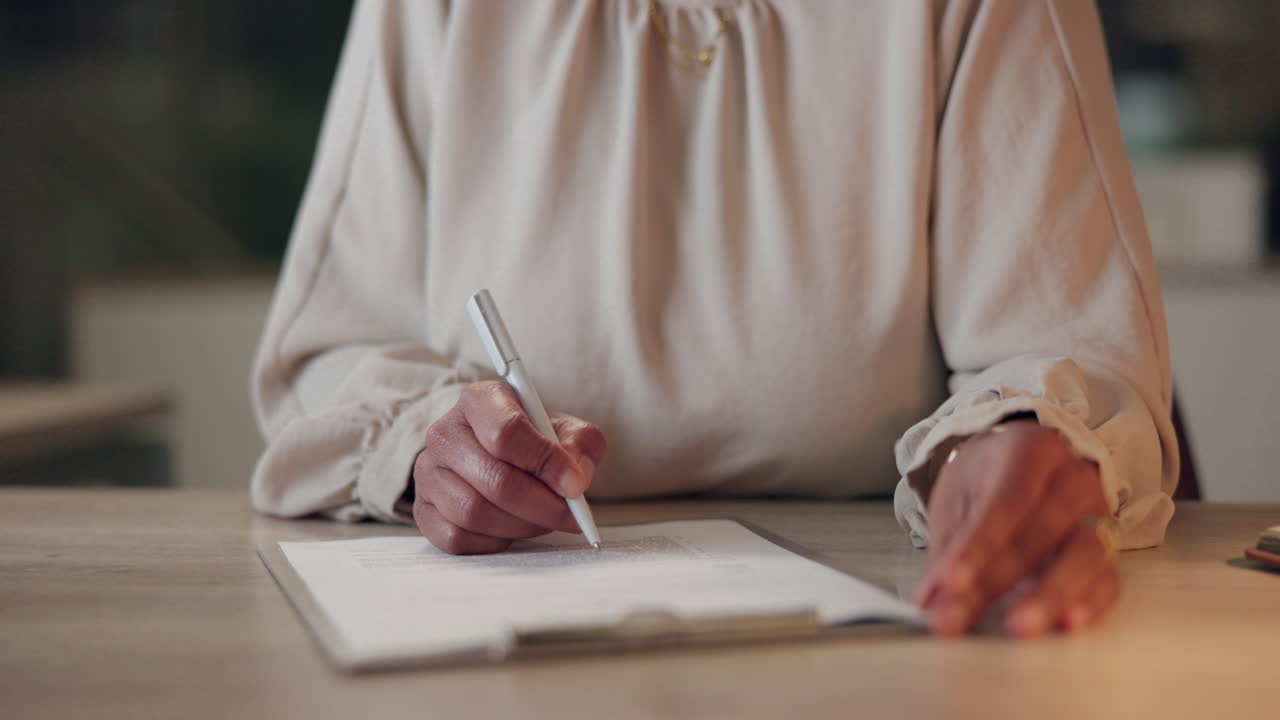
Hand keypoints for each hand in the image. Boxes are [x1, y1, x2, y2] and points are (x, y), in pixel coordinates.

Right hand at [408, 380, 605, 554]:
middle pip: (494, 479)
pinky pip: (456, 538)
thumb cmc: (535, 440)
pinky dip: (493, 541)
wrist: (500, 457)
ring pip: (474, 512)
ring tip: (543, 519)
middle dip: (540, 505)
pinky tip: (512, 528)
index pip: (506, 432)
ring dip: (520, 525)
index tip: (574, 485)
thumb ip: (580, 445)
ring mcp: (428, 472)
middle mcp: (445, 432)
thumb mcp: (566, 430)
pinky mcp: (422, 509)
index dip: (545, 462)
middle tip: (569, 515)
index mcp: (480, 400)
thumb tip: (574, 478)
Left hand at [915, 419, 1118, 637]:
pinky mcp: (1110, 548)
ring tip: (1020, 628)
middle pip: (1041, 532)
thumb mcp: (957, 498)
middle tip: (961, 616)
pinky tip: (1066, 625)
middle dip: (997, 581)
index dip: (978, 546)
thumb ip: (947, 550)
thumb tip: (932, 601)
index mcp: (1029, 451)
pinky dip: (1088, 604)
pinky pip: (1107, 579)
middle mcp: (1072, 479)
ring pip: (1084, 555)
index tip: (951, 583)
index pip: (1005, 501)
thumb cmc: (986, 479)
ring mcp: (1097, 513)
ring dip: (1049, 595)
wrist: (1021, 460)